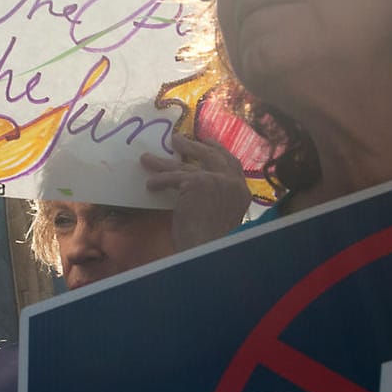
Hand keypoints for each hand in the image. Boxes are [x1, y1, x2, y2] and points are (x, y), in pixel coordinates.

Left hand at [142, 135, 250, 251]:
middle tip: (177, 140)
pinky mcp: (198, 182)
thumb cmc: (211, 242)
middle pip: (212, 156)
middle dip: (193, 147)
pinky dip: (160, 181)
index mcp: (242, 192)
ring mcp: (217, 179)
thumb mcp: (221, 215)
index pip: (232, 164)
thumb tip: (195, 189)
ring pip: (186, 167)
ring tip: (149, 159)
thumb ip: (216, 199)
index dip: (218, 152)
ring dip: (165, 163)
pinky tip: (150, 184)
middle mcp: (233, 182)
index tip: (208, 143)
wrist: (208, 250)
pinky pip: (174, 178)